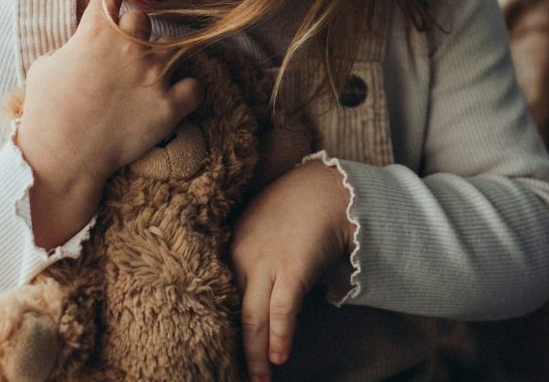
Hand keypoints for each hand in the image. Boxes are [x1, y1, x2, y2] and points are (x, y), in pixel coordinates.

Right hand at [16, 0, 201, 246]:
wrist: (62, 157)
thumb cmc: (45, 112)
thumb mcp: (45, 66)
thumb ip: (72, 45)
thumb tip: (83, 43)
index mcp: (96, 31)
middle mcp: (129, 46)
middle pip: (144, 18)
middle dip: (136, 30)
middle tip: (127, 50)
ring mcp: (153, 75)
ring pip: (173, 46)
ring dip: (161, 58)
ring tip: (149, 74)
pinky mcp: (169, 106)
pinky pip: (194, 86)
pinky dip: (187, 91)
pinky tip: (174, 96)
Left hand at [230, 159, 353, 381]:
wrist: (328, 185)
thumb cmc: (299, 207)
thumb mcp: (264, 229)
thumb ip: (257, 258)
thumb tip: (262, 295)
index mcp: (233, 248)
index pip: (221, 298)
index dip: (222, 329)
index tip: (220, 352)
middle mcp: (243, 257)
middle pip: (234, 313)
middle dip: (238, 350)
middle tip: (238, 377)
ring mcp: (267, 262)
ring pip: (254, 318)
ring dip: (257, 354)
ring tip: (260, 380)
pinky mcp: (293, 267)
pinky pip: (283, 309)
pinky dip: (280, 335)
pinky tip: (280, 358)